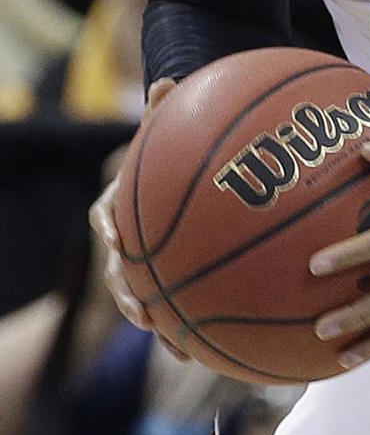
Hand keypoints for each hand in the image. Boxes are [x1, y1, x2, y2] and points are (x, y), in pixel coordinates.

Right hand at [88, 77, 187, 359]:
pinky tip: (199, 353)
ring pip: (139, 295)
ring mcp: (143, 257)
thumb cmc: (171, 145)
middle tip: (140, 310)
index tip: (114, 238)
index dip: (108, 226)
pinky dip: (180, 328)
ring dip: (151, 319)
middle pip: (118, 268)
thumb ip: (166, 109)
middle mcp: (127, 233)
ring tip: (170, 343)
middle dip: (126, 292)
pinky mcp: (166, 274)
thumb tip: (168, 81)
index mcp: (122, 199)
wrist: (177, 167)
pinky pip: (169, 305)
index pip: (104, 214)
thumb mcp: (168, 128)